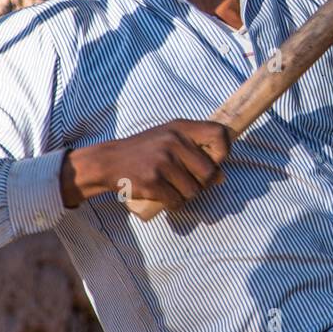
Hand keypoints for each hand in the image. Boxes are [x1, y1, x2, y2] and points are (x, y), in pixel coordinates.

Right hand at [61, 119, 231, 213]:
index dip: (223, 151)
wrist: (109, 161)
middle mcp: (173, 142)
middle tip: (188, 182)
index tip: (214, 161)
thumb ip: (196, 151)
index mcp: (181, 128)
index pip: (219, 134)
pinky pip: (177, 201)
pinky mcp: (152, 182)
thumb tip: (221, 177)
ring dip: (186, 195)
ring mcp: (162, 162)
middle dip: (202, 183)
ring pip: (194, 191)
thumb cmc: (145, 150)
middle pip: (209, 172)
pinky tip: (165, 197)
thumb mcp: (169, 139)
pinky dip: (174, 204)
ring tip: (173, 188)